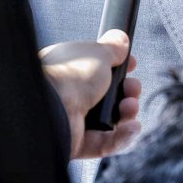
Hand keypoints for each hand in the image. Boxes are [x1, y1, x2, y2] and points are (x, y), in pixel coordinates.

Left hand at [40, 29, 141, 159]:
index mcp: (70, 69)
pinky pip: (105, 143)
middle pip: (109, 97)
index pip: (99, 71)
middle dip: (128, 92)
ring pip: (109, 120)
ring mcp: (73, 121)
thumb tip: (121, 39)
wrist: (51, 106)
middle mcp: (70, 95)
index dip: (118, 69)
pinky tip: (131, 127)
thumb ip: (113, 47)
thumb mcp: (98, 52)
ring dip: (127, 114)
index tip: (132, 65)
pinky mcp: (77, 143)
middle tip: (132, 88)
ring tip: (129, 107)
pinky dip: (122, 136)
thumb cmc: (72, 74)